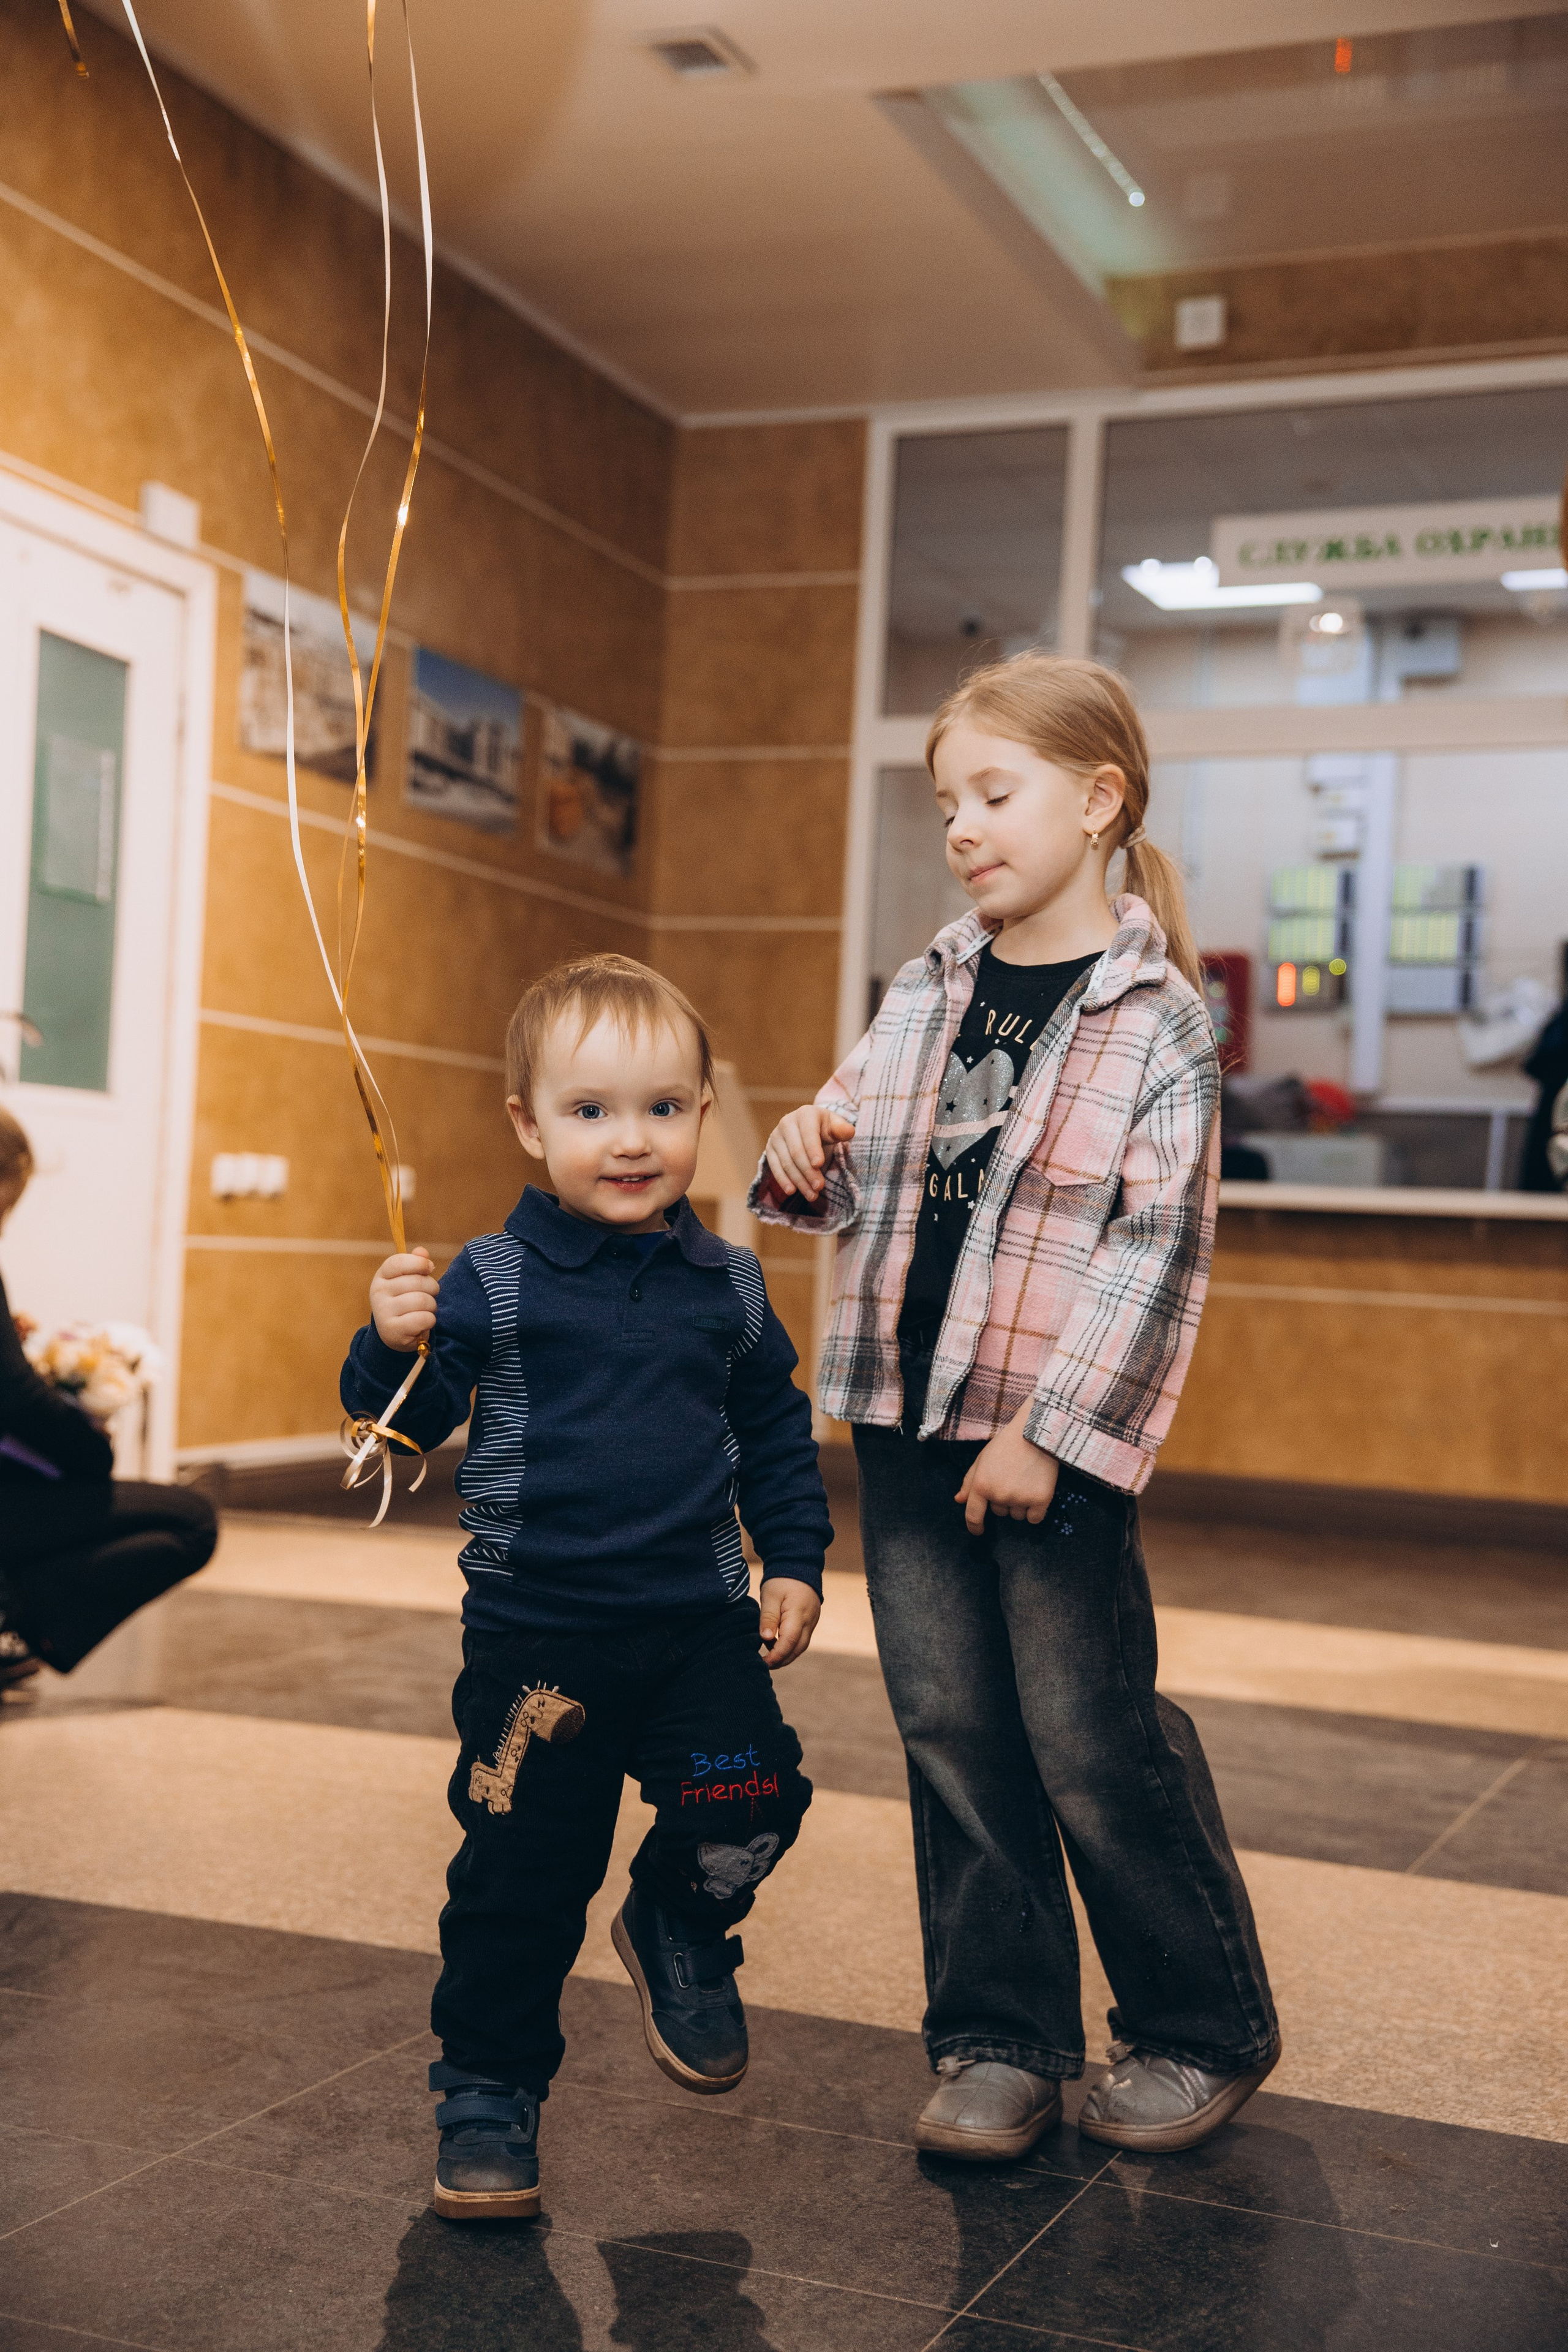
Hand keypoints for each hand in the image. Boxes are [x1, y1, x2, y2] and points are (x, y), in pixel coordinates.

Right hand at [369, 1249, 437, 1351]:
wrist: (394, 1333)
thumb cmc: (405, 1300)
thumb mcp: (408, 1280)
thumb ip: (416, 1264)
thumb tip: (422, 1252)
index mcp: (382, 1276)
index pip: (399, 1262)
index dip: (419, 1263)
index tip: (429, 1268)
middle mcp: (378, 1292)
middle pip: (418, 1282)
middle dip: (432, 1288)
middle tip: (430, 1296)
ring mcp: (383, 1311)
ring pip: (422, 1301)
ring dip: (432, 1306)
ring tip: (426, 1310)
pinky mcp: (392, 1330)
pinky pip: (423, 1319)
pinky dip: (430, 1321)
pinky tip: (422, 1323)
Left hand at [758, 1577, 820, 1668]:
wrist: (799, 1566)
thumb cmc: (781, 1580)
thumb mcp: (770, 1595)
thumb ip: (768, 1617)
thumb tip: (765, 1638)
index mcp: (799, 1613)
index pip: (789, 1641)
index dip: (776, 1655)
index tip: (763, 1662)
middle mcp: (810, 1620)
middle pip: (798, 1648)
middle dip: (782, 1659)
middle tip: (764, 1664)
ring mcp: (813, 1622)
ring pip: (801, 1646)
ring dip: (786, 1654)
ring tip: (769, 1656)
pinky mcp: (811, 1622)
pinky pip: (802, 1639)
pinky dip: (791, 1646)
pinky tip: (776, 1645)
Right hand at [763, 1105, 854, 1201]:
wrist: (806, 1128)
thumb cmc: (824, 1128)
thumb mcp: (835, 1126)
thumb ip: (842, 1129)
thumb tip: (849, 1132)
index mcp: (805, 1114)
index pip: (809, 1134)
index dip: (813, 1149)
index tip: (819, 1164)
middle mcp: (787, 1123)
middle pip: (796, 1151)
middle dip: (808, 1171)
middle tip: (819, 1187)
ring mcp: (776, 1136)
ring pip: (786, 1162)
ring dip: (799, 1180)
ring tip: (812, 1194)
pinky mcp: (770, 1149)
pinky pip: (774, 1166)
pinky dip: (783, 1180)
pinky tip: (791, 1191)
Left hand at [955, 1407, 1058, 1535]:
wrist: (1038, 1432)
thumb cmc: (1007, 1444)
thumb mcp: (983, 1458)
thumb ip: (969, 1481)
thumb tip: (959, 1500)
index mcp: (981, 1484)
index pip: (973, 1515)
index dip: (974, 1527)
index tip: (978, 1531)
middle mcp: (999, 1495)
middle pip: (998, 1512)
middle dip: (1002, 1500)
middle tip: (1012, 1478)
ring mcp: (1020, 1499)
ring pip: (1016, 1516)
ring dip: (1019, 1505)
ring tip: (1025, 1481)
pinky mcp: (1040, 1500)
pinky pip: (1033, 1518)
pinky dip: (1035, 1511)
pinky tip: (1036, 1492)